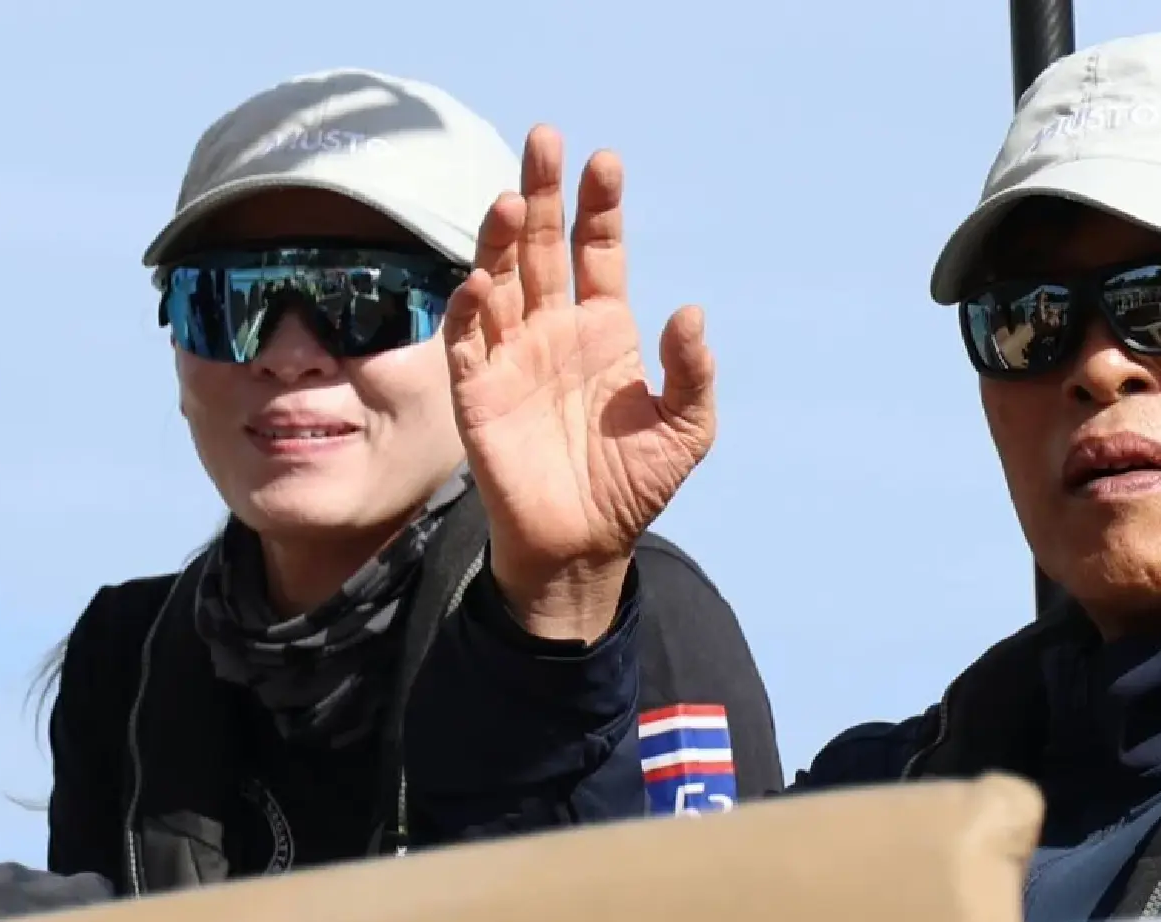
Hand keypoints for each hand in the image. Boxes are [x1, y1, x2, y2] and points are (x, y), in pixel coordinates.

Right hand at [443, 125, 715, 640]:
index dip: (599, 206)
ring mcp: (510, 356)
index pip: (598, 250)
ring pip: (498, 280)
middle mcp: (552, 330)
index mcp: (603, 329)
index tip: (606, 160)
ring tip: (511, 199)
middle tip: (543, 137)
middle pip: (541, 245)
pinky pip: (467, 342)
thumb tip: (691, 312)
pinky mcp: (475, 394)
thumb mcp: (687, 428)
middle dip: (541, 191)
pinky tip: (482, 281)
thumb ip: (693, 372)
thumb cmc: (635, 484)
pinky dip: (470, 310)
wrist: (586, 544)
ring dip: (500, 239)